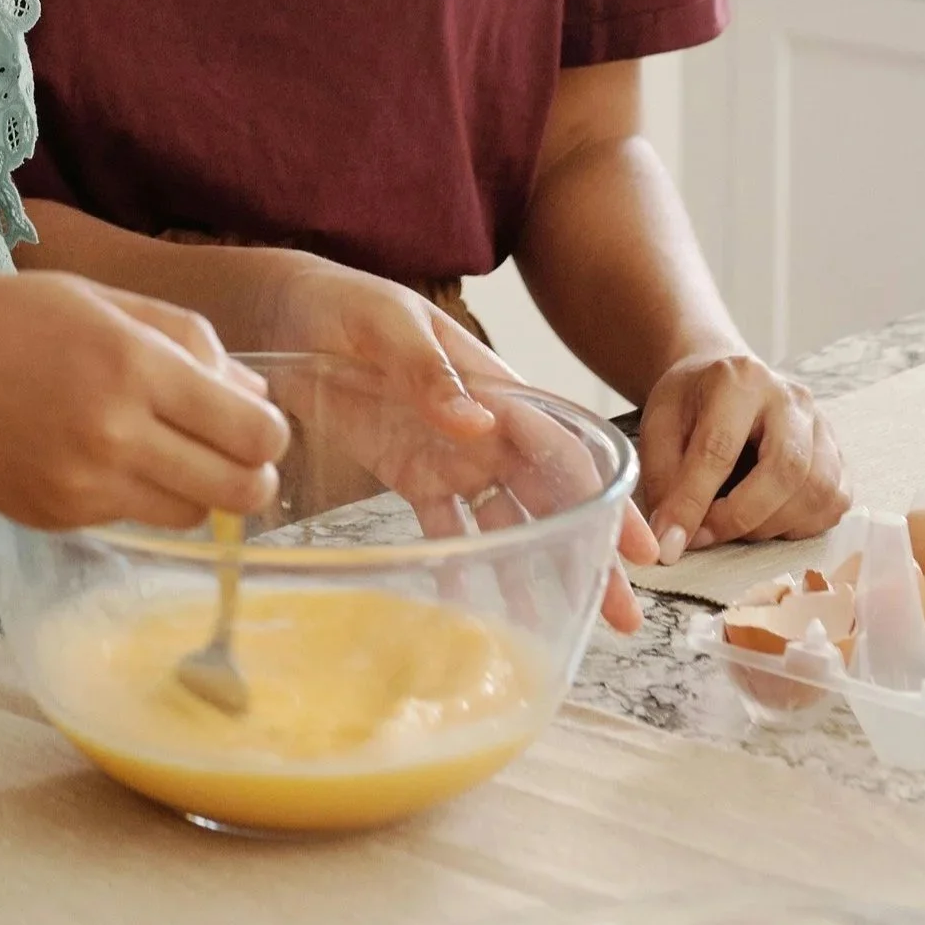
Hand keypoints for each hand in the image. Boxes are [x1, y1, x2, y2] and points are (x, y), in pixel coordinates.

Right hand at [0, 274, 286, 532]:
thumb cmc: (4, 318)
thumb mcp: (102, 301)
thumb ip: (188, 341)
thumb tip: (255, 394)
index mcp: (135, 364)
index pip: (253, 432)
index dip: (271, 434)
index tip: (256, 424)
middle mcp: (116, 432)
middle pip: (238, 491)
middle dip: (253, 478)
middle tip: (236, 457)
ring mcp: (85, 483)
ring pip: (190, 516)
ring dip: (196, 491)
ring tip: (165, 453)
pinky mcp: (58, 518)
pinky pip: (131, 518)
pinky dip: (134, 494)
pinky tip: (97, 455)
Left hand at [269, 263, 655, 632]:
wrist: (285, 309)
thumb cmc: (343, 302)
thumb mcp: (386, 325)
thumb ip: (429, 372)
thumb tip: (478, 423)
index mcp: (493, 388)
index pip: (562, 449)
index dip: (604, 498)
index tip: (639, 549)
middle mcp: (483, 429)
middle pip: (550, 494)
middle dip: (590, 549)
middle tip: (623, 614)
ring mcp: (451, 454)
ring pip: (507, 519)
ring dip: (534, 567)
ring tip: (558, 622)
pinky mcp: (411, 473)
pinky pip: (446, 525)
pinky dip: (461, 564)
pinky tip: (472, 607)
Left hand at [636, 346, 846, 561]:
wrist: (724, 382)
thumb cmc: (690, 404)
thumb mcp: (657, 425)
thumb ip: (662, 477)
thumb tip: (672, 537)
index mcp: (740, 380)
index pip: (720, 448)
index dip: (693, 502)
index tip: (671, 541)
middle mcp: (791, 399)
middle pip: (785, 470)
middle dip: (740, 517)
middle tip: (704, 536)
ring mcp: (823, 426)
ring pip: (816, 492)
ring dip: (769, 525)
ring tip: (731, 525)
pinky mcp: (839, 455)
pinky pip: (833, 504)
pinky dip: (798, 525)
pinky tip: (765, 519)